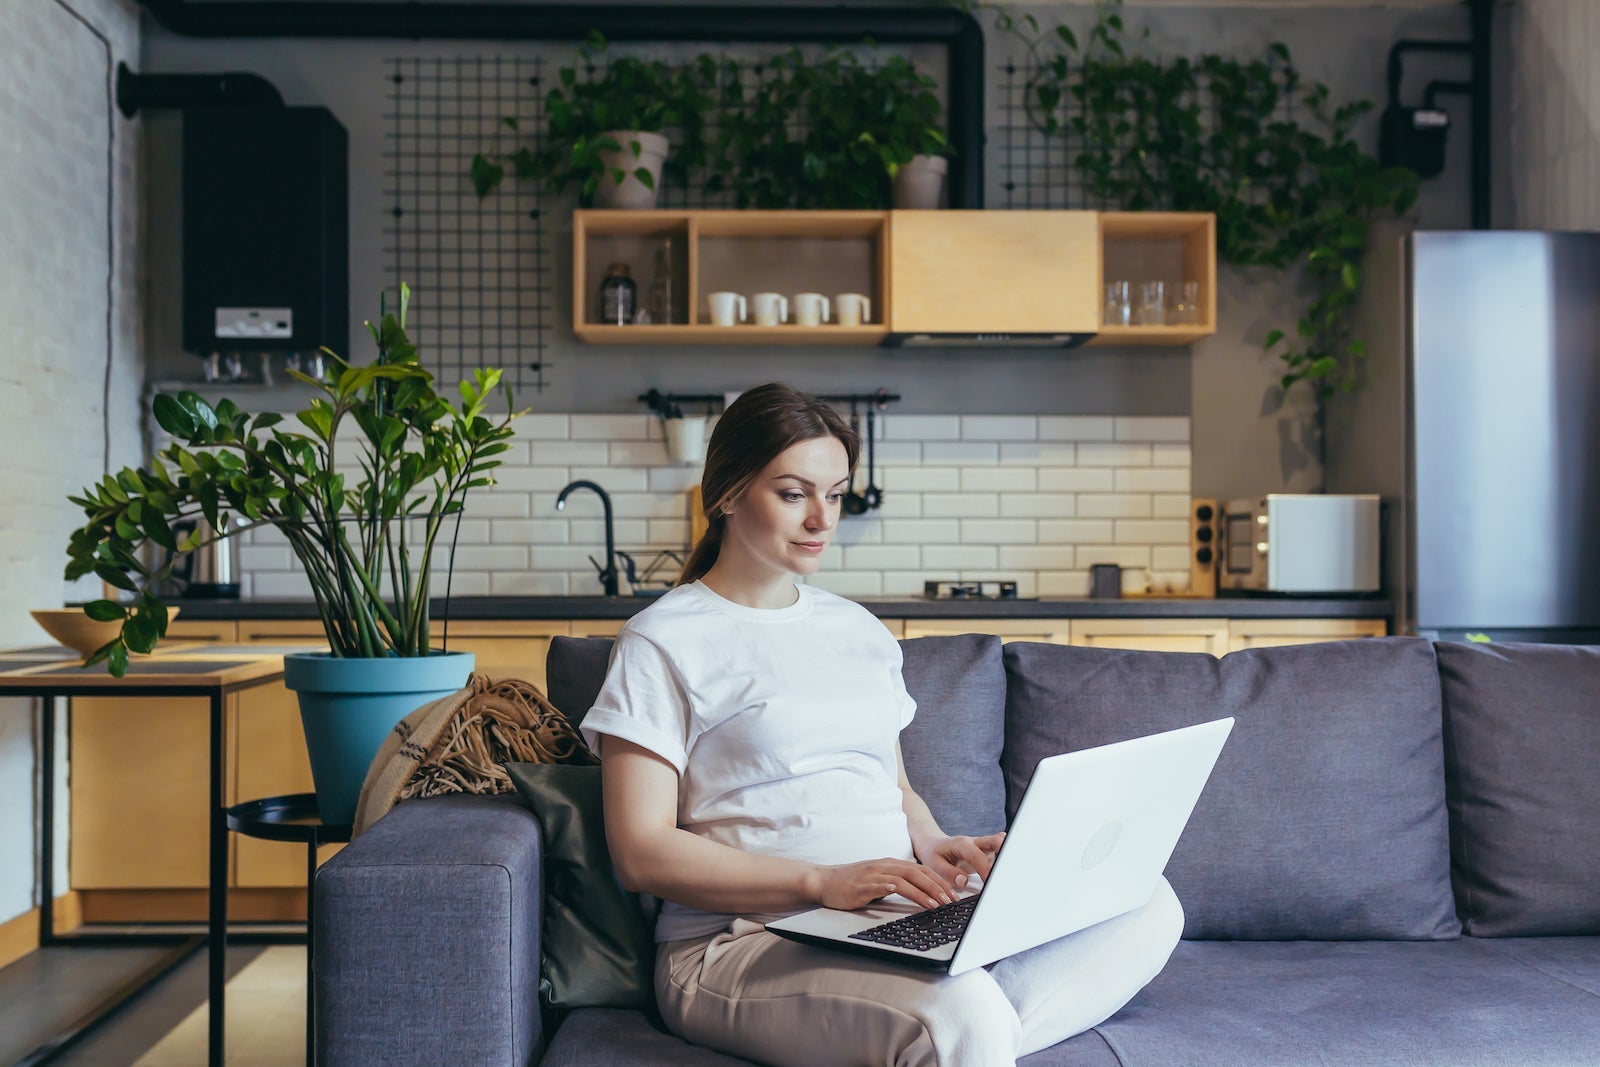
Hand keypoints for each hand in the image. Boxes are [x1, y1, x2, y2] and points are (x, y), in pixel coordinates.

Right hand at [813, 858, 961, 911]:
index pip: (921, 870)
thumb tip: (918, 895)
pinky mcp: (862, 885)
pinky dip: (895, 888)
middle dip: (937, 887)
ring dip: (923, 892)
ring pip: (904, 880)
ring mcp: (873, 875)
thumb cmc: (851, 883)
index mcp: (890, 864)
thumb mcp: (878, 881)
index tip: (953, 893)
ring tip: (937, 905)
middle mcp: (884, 866)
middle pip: (917, 873)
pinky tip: (905, 894)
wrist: (823, 881)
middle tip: (952, 900)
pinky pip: (881, 885)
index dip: (939, 880)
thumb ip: (896, 884)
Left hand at [915, 832, 1005, 891]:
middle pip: (995, 841)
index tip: (990, 882)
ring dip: (1007, 856)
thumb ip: (949, 873)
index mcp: (962, 844)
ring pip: (1000, 845)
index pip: (978, 856)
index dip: (985, 869)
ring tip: (1010, 872)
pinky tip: (1006, 872)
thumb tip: (964, 881)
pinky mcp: (985, 851)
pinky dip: (1004, 860)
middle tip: (1008, 870)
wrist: (932, 844)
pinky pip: (999, 852)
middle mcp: (974, 842)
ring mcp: (981, 846)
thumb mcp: (934, 864)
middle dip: (1005, 852)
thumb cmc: (933, 854)